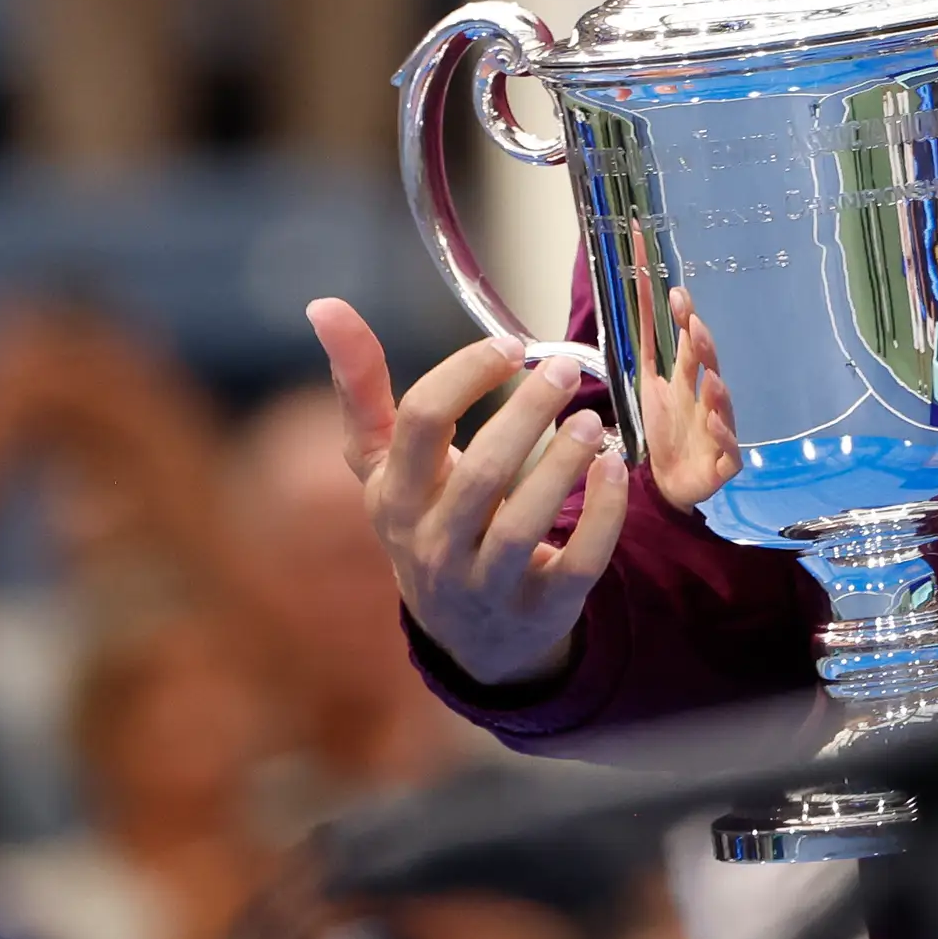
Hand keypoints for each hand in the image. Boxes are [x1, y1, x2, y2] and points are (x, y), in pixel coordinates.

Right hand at [310, 298, 626, 689]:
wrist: (467, 634)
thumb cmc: (426, 520)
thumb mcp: (384, 464)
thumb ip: (361, 387)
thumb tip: (322, 304)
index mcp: (393, 498)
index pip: (419, 425)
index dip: (465, 376)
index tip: (512, 347)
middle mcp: (432, 545)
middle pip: (477, 474)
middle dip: (523, 415)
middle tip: (564, 370)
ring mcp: (486, 583)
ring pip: (522, 525)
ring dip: (562, 465)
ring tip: (590, 420)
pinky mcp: (541, 608)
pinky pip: (576, 564)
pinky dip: (601, 516)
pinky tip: (614, 470)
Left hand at [638, 286, 743, 509]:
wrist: (668, 481)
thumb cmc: (665, 429)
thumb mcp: (650, 385)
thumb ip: (648, 349)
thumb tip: (639, 301)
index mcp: (691, 379)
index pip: (690, 343)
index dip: (686, 318)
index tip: (676, 292)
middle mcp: (708, 398)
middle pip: (709, 369)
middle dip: (703, 347)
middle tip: (693, 324)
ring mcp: (720, 427)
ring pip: (723, 407)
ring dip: (718, 392)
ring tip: (711, 378)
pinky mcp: (724, 461)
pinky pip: (728, 448)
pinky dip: (723, 435)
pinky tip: (713, 422)